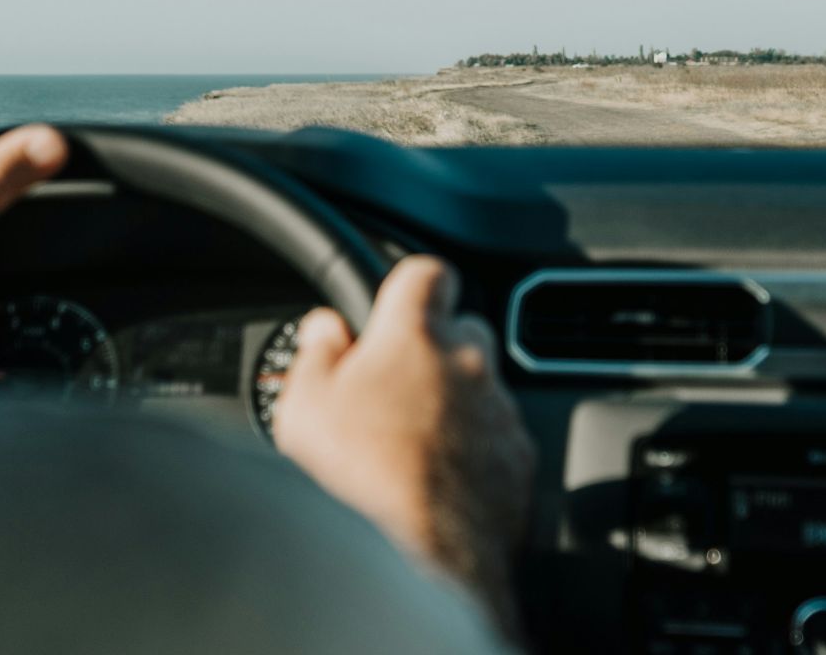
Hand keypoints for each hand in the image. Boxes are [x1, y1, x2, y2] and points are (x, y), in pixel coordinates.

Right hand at [272, 256, 534, 636]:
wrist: (429, 553)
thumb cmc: (364, 477)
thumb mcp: (306, 408)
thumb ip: (315, 355)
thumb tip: (323, 330)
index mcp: (416, 334)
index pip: (426, 272)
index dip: (410, 287)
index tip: (396, 305)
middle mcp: (470, 361)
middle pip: (462, 329)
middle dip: (435, 350)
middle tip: (397, 388)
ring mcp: (501, 410)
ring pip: (483, 387)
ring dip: (457, 404)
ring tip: (414, 446)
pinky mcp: (519, 458)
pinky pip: (499, 438)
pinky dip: (477, 450)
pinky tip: (442, 480)